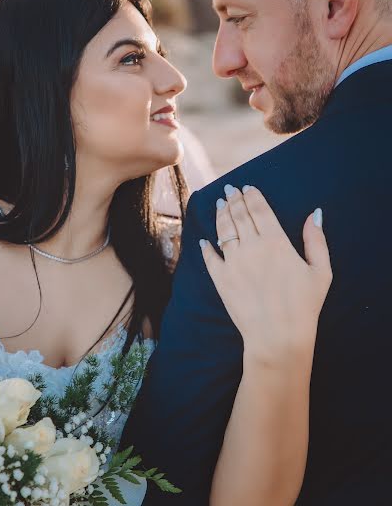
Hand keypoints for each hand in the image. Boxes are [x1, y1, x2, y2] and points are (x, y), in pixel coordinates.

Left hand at [200, 185, 332, 364]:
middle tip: (229, 189)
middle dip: (234, 199)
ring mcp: (233, 262)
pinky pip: (210, 257)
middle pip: (239, 215)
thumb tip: (314, 214)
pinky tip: (204, 240)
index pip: (259, 209)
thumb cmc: (304, 305)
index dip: (252, 195)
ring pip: (223, 230)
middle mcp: (251, 247)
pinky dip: (206, 246)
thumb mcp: (320, 271)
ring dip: (221, 214)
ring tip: (220, 204)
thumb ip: (316, 240)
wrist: (277, 336)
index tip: (246, 187)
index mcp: (276, 241)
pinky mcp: (220, 279)